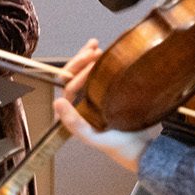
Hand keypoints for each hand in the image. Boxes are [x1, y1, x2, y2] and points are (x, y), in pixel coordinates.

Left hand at [53, 37, 155, 170]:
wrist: (138, 148)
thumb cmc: (115, 145)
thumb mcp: (91, 136)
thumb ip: (73, 122)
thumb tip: (57, 102)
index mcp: (71, 111)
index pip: (69, 85)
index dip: (78, 71)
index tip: (93, 61)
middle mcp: (78, 103)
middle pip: (74, 76)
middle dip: (82, 60)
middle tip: (95, 50)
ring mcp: (91, 97)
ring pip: (83, 73)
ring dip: (88, 57)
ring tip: (95, 46)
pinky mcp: (103, 93)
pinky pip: (97, 75)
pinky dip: (98, 61)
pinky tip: (101, 49)